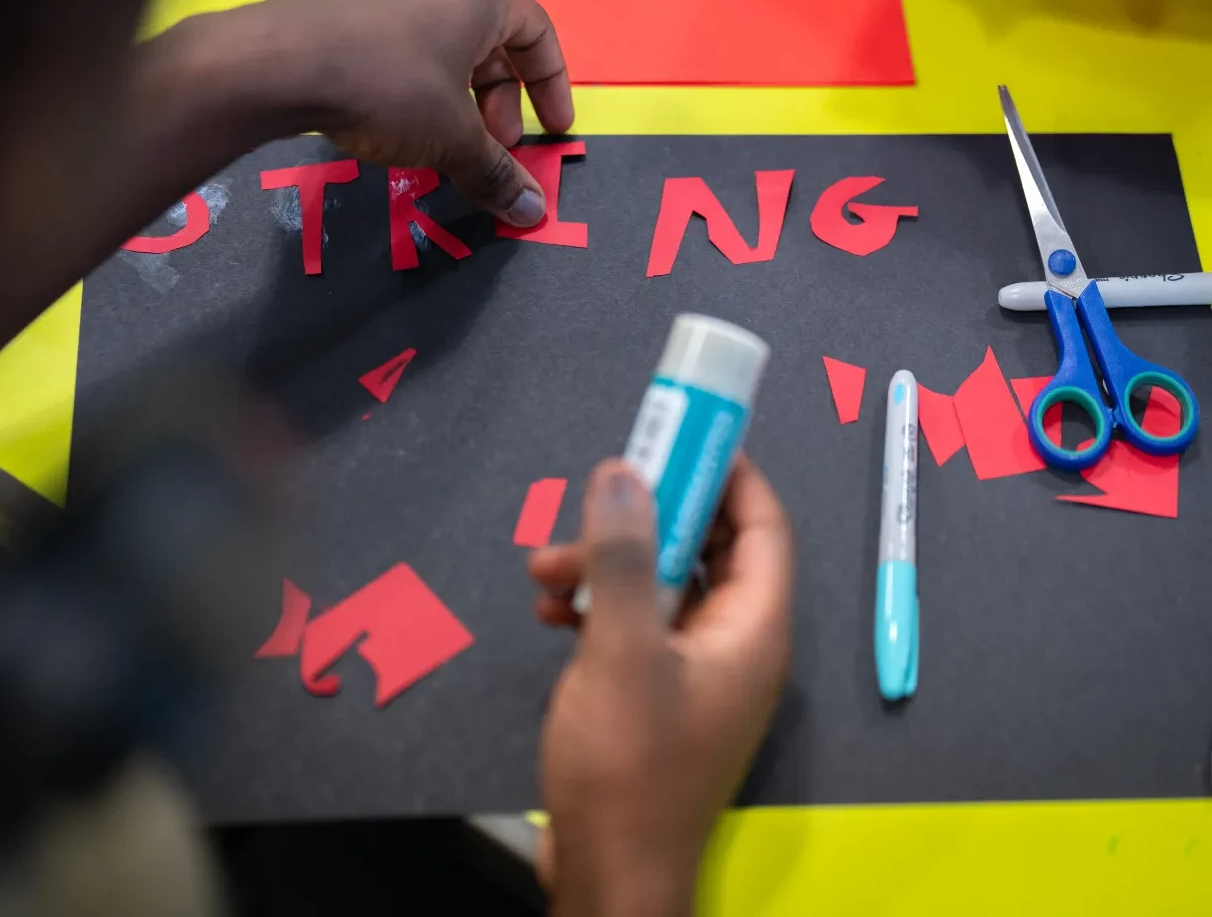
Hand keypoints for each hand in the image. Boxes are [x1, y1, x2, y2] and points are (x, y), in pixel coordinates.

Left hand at [257, 0, 573, 226]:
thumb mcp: (451, 138)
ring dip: (459, 107)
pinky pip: (405, 55)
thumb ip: (496, 173)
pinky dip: (420, 94)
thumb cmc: (386, 87)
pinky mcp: (350, 16)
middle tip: (492, 152)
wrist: (278, 63)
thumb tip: (531, 211)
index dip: (553, 86)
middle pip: (491, 47)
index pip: (538, 34)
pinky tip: (401, 134)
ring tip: (446, 151)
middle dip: (500, 106)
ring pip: (445, 54)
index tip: (554, 129)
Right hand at [528, 457, 793, 916]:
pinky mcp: (656, 694)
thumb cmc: (629, 765)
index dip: (729, 473)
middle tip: (590, 500)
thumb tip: (625, 469)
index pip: (763, 525)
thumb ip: (626, 556)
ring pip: (659, 585)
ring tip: (542, 570)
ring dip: (604, 564)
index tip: (680, 434)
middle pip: (705, 548)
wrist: (610, 875)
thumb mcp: (622, 649)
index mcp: (753, 627)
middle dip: (644, 518)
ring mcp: (695, 670)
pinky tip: (547, 612)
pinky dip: (594, 607)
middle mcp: (734, 642)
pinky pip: (634, 625)